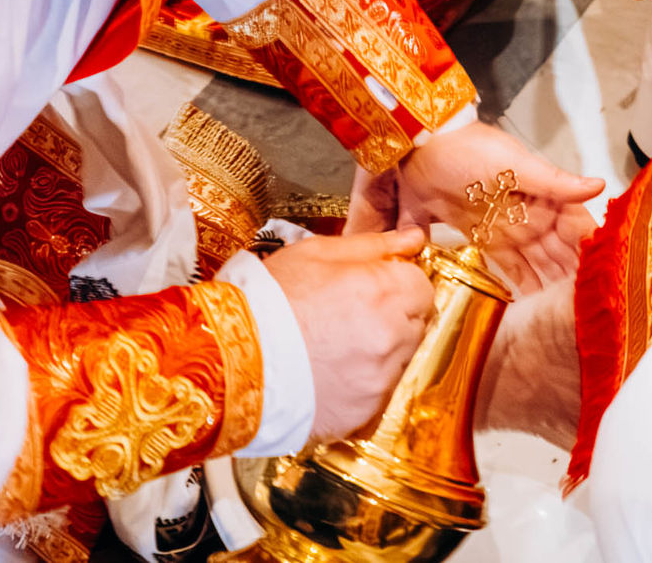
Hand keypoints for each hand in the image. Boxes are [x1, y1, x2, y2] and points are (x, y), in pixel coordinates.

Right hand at [261, 230, 434, 440]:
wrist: (228, 361)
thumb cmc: (268, 299)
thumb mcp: (317, 253)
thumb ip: (374, 245)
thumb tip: (414, 238)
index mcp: (386, 291)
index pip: (423, 286)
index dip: (398, 284)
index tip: (374, 287)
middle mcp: (393, 336)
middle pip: (417, 322)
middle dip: (394, 315)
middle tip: (349, 314)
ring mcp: (381, 379)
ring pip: (401, 359)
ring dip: (381, 351)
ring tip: (334, 346)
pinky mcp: (365, 412)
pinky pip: (379, 392)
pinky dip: (362, 384)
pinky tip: (328, 372)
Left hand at [347, 122, 603, 292]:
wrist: (422, 146)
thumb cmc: (471, 148)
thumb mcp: (516, 164)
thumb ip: (555, 182)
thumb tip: (600, 186)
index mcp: (545, 199)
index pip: (577, 231)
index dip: (591, 256)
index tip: (604, 284)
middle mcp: (531, 217)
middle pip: (558, 255)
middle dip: (572, 282)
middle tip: (586, 316)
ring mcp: (506, 229)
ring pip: (535, 265)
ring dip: (548, 289)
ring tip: (562, 322)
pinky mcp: (480, 238)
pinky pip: (503, 268)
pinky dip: (517, 286)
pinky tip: (528, 310)